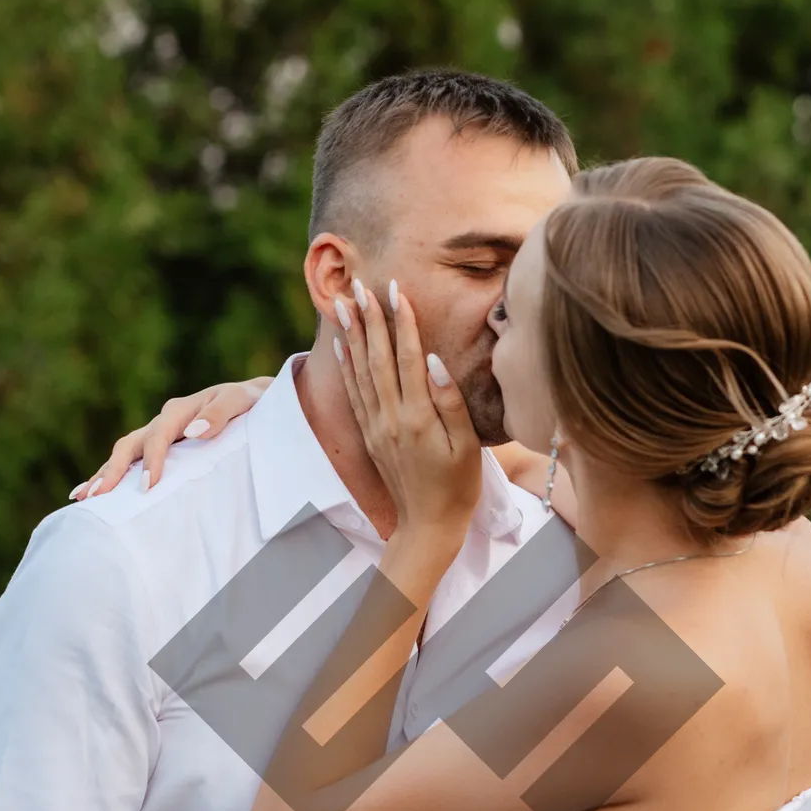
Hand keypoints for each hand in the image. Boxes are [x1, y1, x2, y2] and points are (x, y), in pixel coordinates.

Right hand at [68, 378, 272, 499]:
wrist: (254, 400)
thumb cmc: (250, 403)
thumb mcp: (240, 401)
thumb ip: (219, 414)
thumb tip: (194, 431)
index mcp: (180, 410)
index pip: (159, 437)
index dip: (152, 461)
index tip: (148, 486)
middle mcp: (164, 421)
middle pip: (129, 445)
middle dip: (111, 471)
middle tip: (97, 497)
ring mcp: (159, 433)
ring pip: (124, 454)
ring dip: (103, 475)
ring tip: (82, 497)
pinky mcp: (161, 447)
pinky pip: (132, 461)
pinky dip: (111, 475)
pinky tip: (92, 493)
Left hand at [334, 279, 480, 543]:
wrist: (427, 526)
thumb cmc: (458, 487)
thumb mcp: (467, 447)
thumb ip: (450, 402)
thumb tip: (433, 361)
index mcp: (418, 417)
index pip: (409, 357)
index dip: (403, 321)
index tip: (397, 289)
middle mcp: (391, 418)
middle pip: (378, 358)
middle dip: (370, 319)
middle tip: (361, 285)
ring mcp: (376, 427)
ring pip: (361, 371)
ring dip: (353, 335)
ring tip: (344, 303)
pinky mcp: (369, 436)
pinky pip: (354, 393)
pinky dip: (347, 365)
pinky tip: (343, 345)